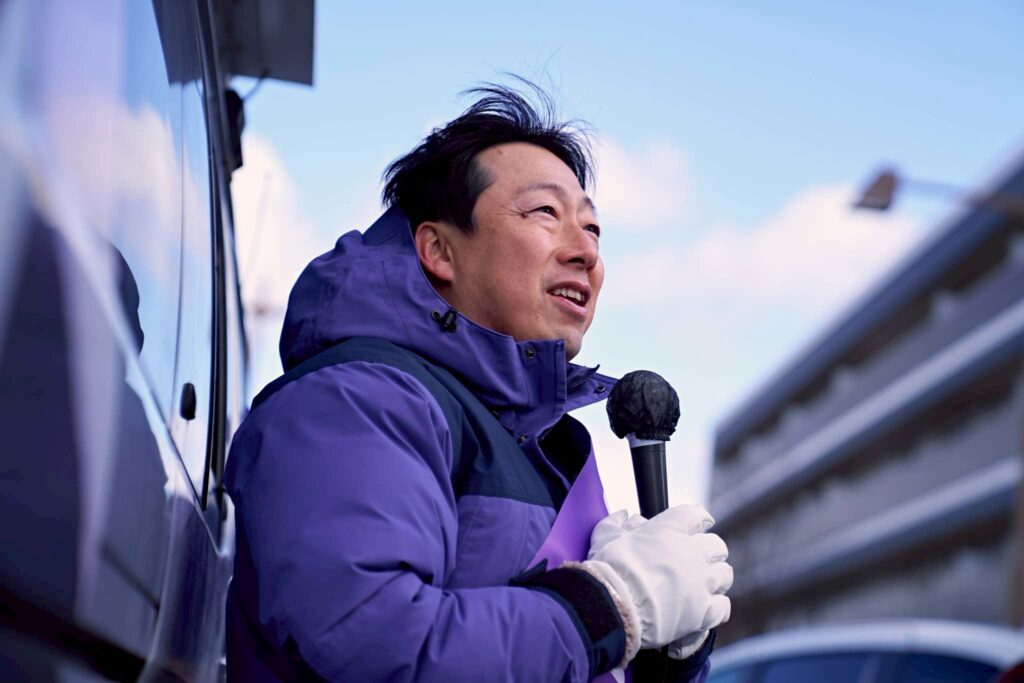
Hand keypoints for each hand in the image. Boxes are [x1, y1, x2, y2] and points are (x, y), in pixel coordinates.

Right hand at [580, 505, 732, 660]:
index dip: (698, 519)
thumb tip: (623, 516)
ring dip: (716, 578)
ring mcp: (700, 582)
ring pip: (725, 574)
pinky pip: (723, 606)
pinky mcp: (703, 611)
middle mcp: (691, 553)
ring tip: (704, 584)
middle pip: (716, 545)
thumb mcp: (605, 537)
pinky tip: (707, 608)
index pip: (696, 515)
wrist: (615, 604)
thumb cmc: (609, 568)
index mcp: (670, 530)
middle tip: (698, 559)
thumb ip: (615, 524)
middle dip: (710, 551)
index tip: (697, 524)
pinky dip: (717, 607)